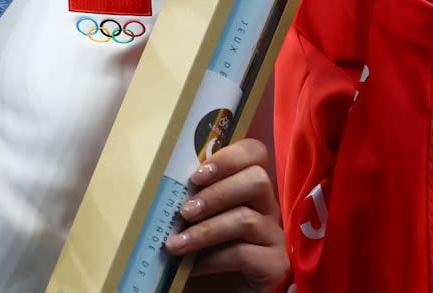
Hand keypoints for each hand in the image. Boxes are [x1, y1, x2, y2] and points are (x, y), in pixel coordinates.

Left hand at [167, 138, 287, 290]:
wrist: (207, 291)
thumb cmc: (196, 251)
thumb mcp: (188, 219)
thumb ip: (185, 196)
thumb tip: (157, 177)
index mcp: (248, 188)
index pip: (254, 153)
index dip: (228, 157)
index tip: (195, 175)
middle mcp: (266, 208)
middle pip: (257, 180)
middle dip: (217, 192)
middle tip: (185, 210)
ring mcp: (274, 236)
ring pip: (247, 219)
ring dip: (207, 230)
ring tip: (176, 243)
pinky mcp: (275, 265)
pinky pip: (246, 254)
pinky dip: (213, 260)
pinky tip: (192, 267)